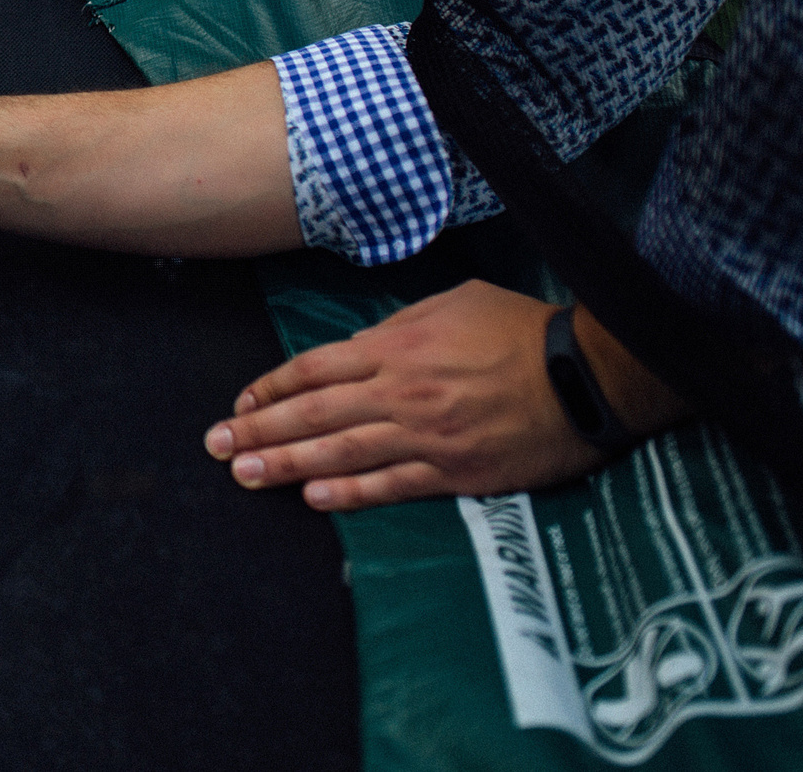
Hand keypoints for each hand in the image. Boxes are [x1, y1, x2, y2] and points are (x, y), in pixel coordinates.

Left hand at [203, 279, 612, 510]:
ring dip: (287, 466)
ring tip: (246, 476)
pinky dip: (351, 493)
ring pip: (342, 453)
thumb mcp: (451, 303)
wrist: (585, 374)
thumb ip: (398, 326)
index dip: (271, 388)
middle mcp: (401, 392)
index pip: (314, 369)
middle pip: (314, 414)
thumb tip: (360, 346)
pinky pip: (393, 485)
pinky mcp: (457, 472)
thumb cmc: (518, 328)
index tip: (241, 405)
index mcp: (396, 347)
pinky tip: (315, 499)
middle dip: (259, 431)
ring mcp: (427, 436)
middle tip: (217, 447)